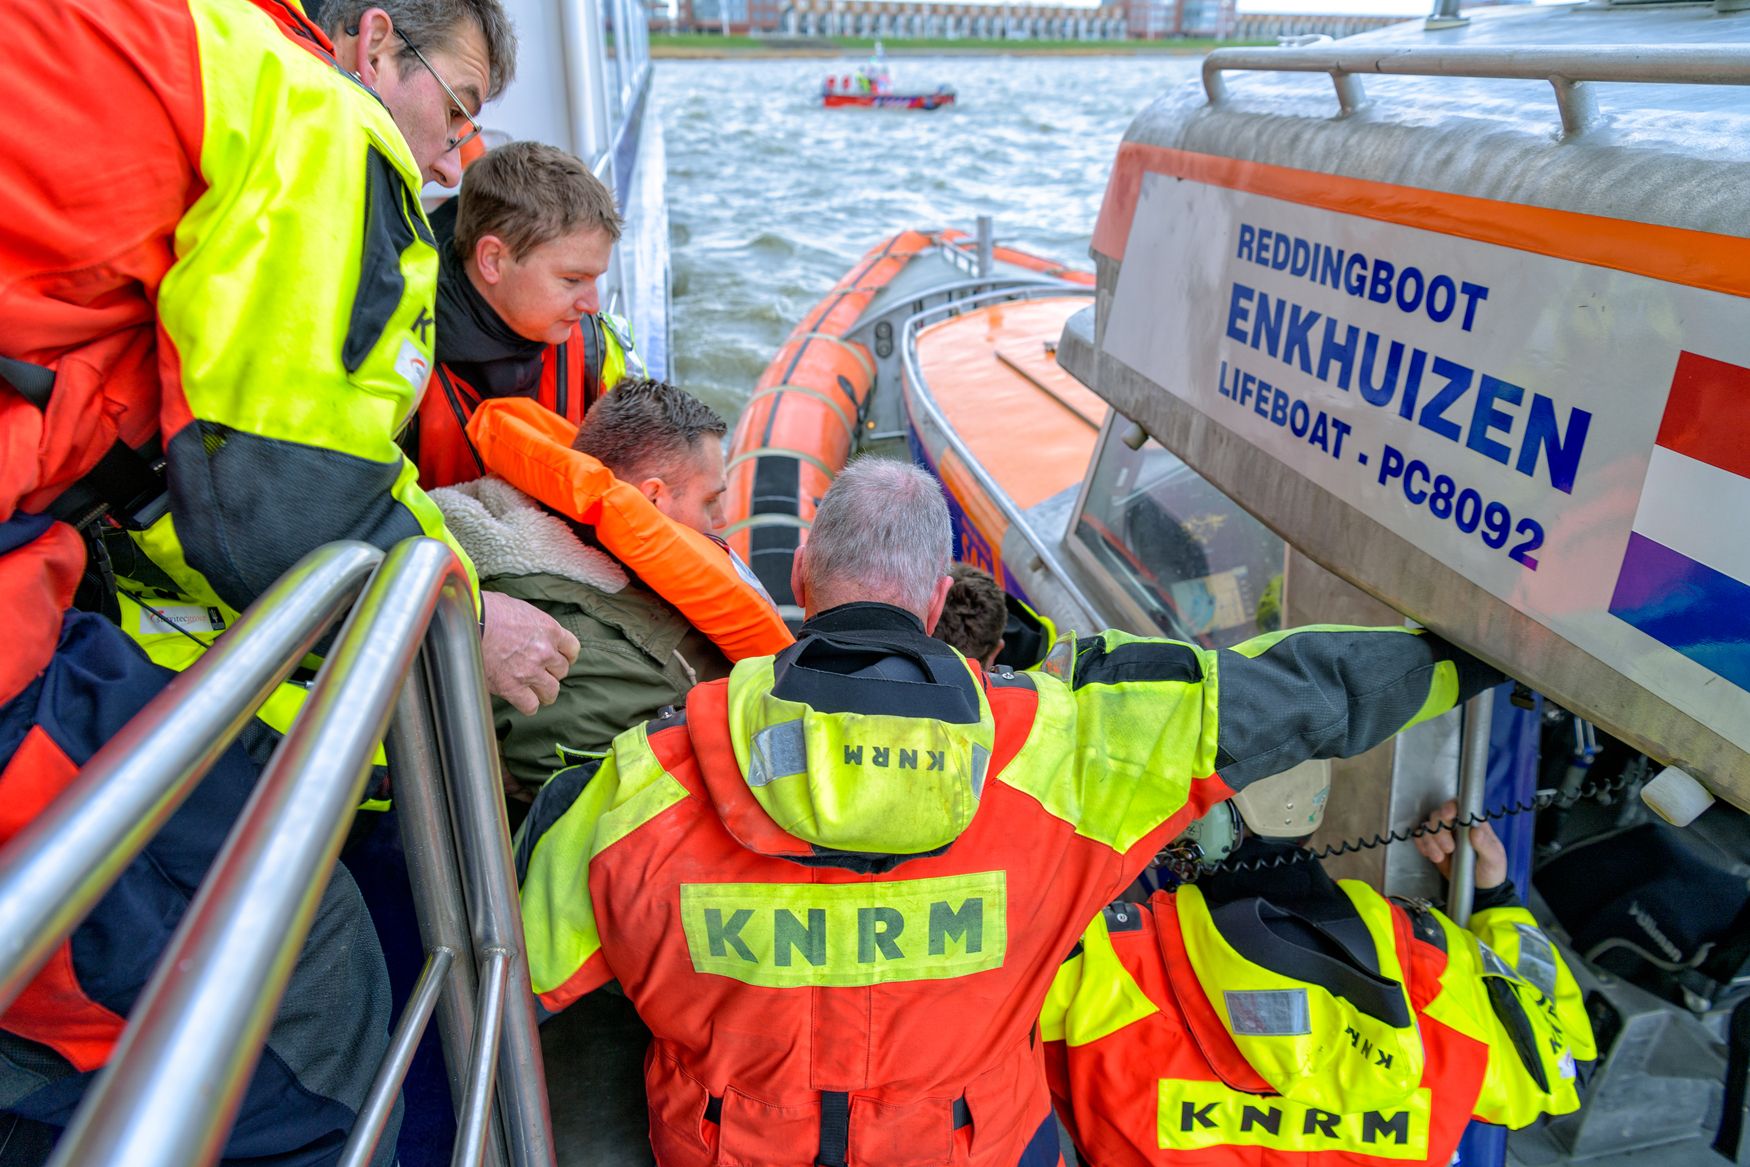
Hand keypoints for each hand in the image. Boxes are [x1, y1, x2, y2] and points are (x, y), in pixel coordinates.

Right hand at [479, 592, 579, 714]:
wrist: (465, 623)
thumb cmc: (487, 610)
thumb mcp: (518, 607)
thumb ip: (531, 622)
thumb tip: (528, 627)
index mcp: (549, 630)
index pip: (572, 649)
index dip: (565, 656)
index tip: (558, 658)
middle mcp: (545, 652)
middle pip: (562, 671)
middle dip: (551, 672)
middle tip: (539, 672)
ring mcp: (530, 671)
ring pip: (551, 691)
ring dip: (544, 692)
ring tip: (535, 691)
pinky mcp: (512, 687)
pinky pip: (530, 706)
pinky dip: (527, 705)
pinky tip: (520, 699)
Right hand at [1413, 799, 1507, 889]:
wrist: (1481, 887)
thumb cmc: (1491, 869)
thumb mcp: (1493, 859)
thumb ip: (1485, 845)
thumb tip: (1475, 830)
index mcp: (1473, 822)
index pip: (1458, 806)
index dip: (1450, 807)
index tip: (1447, 816)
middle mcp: (1456, 825)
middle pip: (1438, 816)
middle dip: (1439, 832)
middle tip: (1448, 848)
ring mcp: (1444, 835)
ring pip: (1428, 827)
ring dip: (1430, 841)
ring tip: (1439, 857)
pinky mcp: (1434, 845)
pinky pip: (1421, 838)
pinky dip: (1422, 845)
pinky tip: (1429, 854)